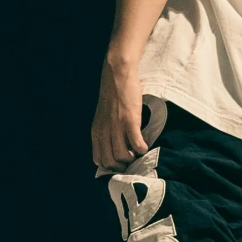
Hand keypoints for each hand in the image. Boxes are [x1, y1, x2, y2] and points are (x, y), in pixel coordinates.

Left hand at [91, 56, 147, 171]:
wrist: (117, 75)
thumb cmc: (112, 95)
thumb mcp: (103, 116)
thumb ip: (105, 131)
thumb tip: (114, 146)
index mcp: (96, 132)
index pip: (99, 160)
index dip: (110, 166)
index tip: (120, 163)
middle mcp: (104, 132)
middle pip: (110, 162)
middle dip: (122, 166)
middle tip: (132, 161)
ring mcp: (116, 127)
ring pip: (122, 156)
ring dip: (132, 158)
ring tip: (138, 153)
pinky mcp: (130, 121)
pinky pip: (136, 144)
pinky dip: (141, 149)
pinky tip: (145, 146)